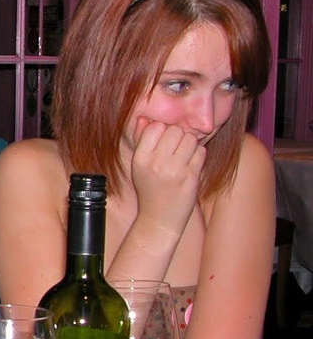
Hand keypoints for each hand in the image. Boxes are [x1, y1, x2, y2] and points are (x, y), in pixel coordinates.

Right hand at [131, 117, 205, 236]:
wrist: (159, 219)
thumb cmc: (150, 189)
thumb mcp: (138, 167)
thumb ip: (140, 141)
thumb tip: (144, 119)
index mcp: (141, 159)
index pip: (155, 127)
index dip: (162, 131)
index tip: (164, 141)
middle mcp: (156, 164)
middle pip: (175, 130)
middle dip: (178, 136)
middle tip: (176, 148)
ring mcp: (174, 171)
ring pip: (190, 139)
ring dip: (190, 144)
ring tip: (184, 155)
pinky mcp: (191, 178)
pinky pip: (201, 152)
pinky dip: (198, 155)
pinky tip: (191, 164)